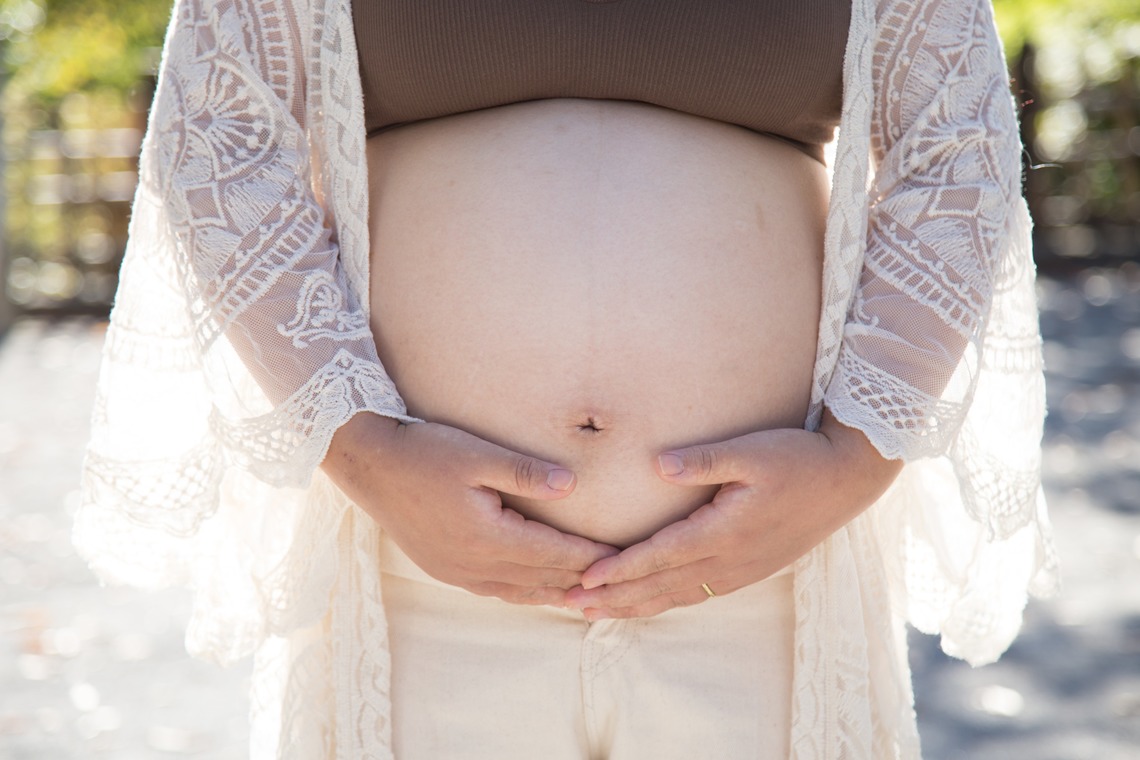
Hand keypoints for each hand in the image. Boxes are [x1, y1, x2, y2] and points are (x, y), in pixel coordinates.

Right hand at [322, 413, 618, 605]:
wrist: (368, 464)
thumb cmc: (424, 452)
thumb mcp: (477, 455)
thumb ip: (526, 472)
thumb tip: (572, 486)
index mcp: (487, 536)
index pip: (554, 554)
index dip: (591, 556)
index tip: (625, 555)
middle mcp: (473, 564)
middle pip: (542, 579)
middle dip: (582, 580)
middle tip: (620, 580)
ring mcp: (457, 571)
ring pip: (520, 592)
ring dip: (555, 592)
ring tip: (589, 595)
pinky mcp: (444, 569)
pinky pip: (496, 591)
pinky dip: (526, 592)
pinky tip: (539, 589)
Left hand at [564, 408, 902, 618]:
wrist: (845, 478)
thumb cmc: (796, 458)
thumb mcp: (751, 451)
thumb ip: (703, 460)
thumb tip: (656, 465)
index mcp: (724, 531)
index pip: (660, 556)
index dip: (619, 569)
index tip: (584, 577)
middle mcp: (730, 560)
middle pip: (660, 586)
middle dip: (613, 598)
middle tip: (569, 605)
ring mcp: (741, 570)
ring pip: (677, 597)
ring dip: (634, 606)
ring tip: (595, 614)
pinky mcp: (749, 570)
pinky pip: (697, 595)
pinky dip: (664, 603)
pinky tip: (646, 604)